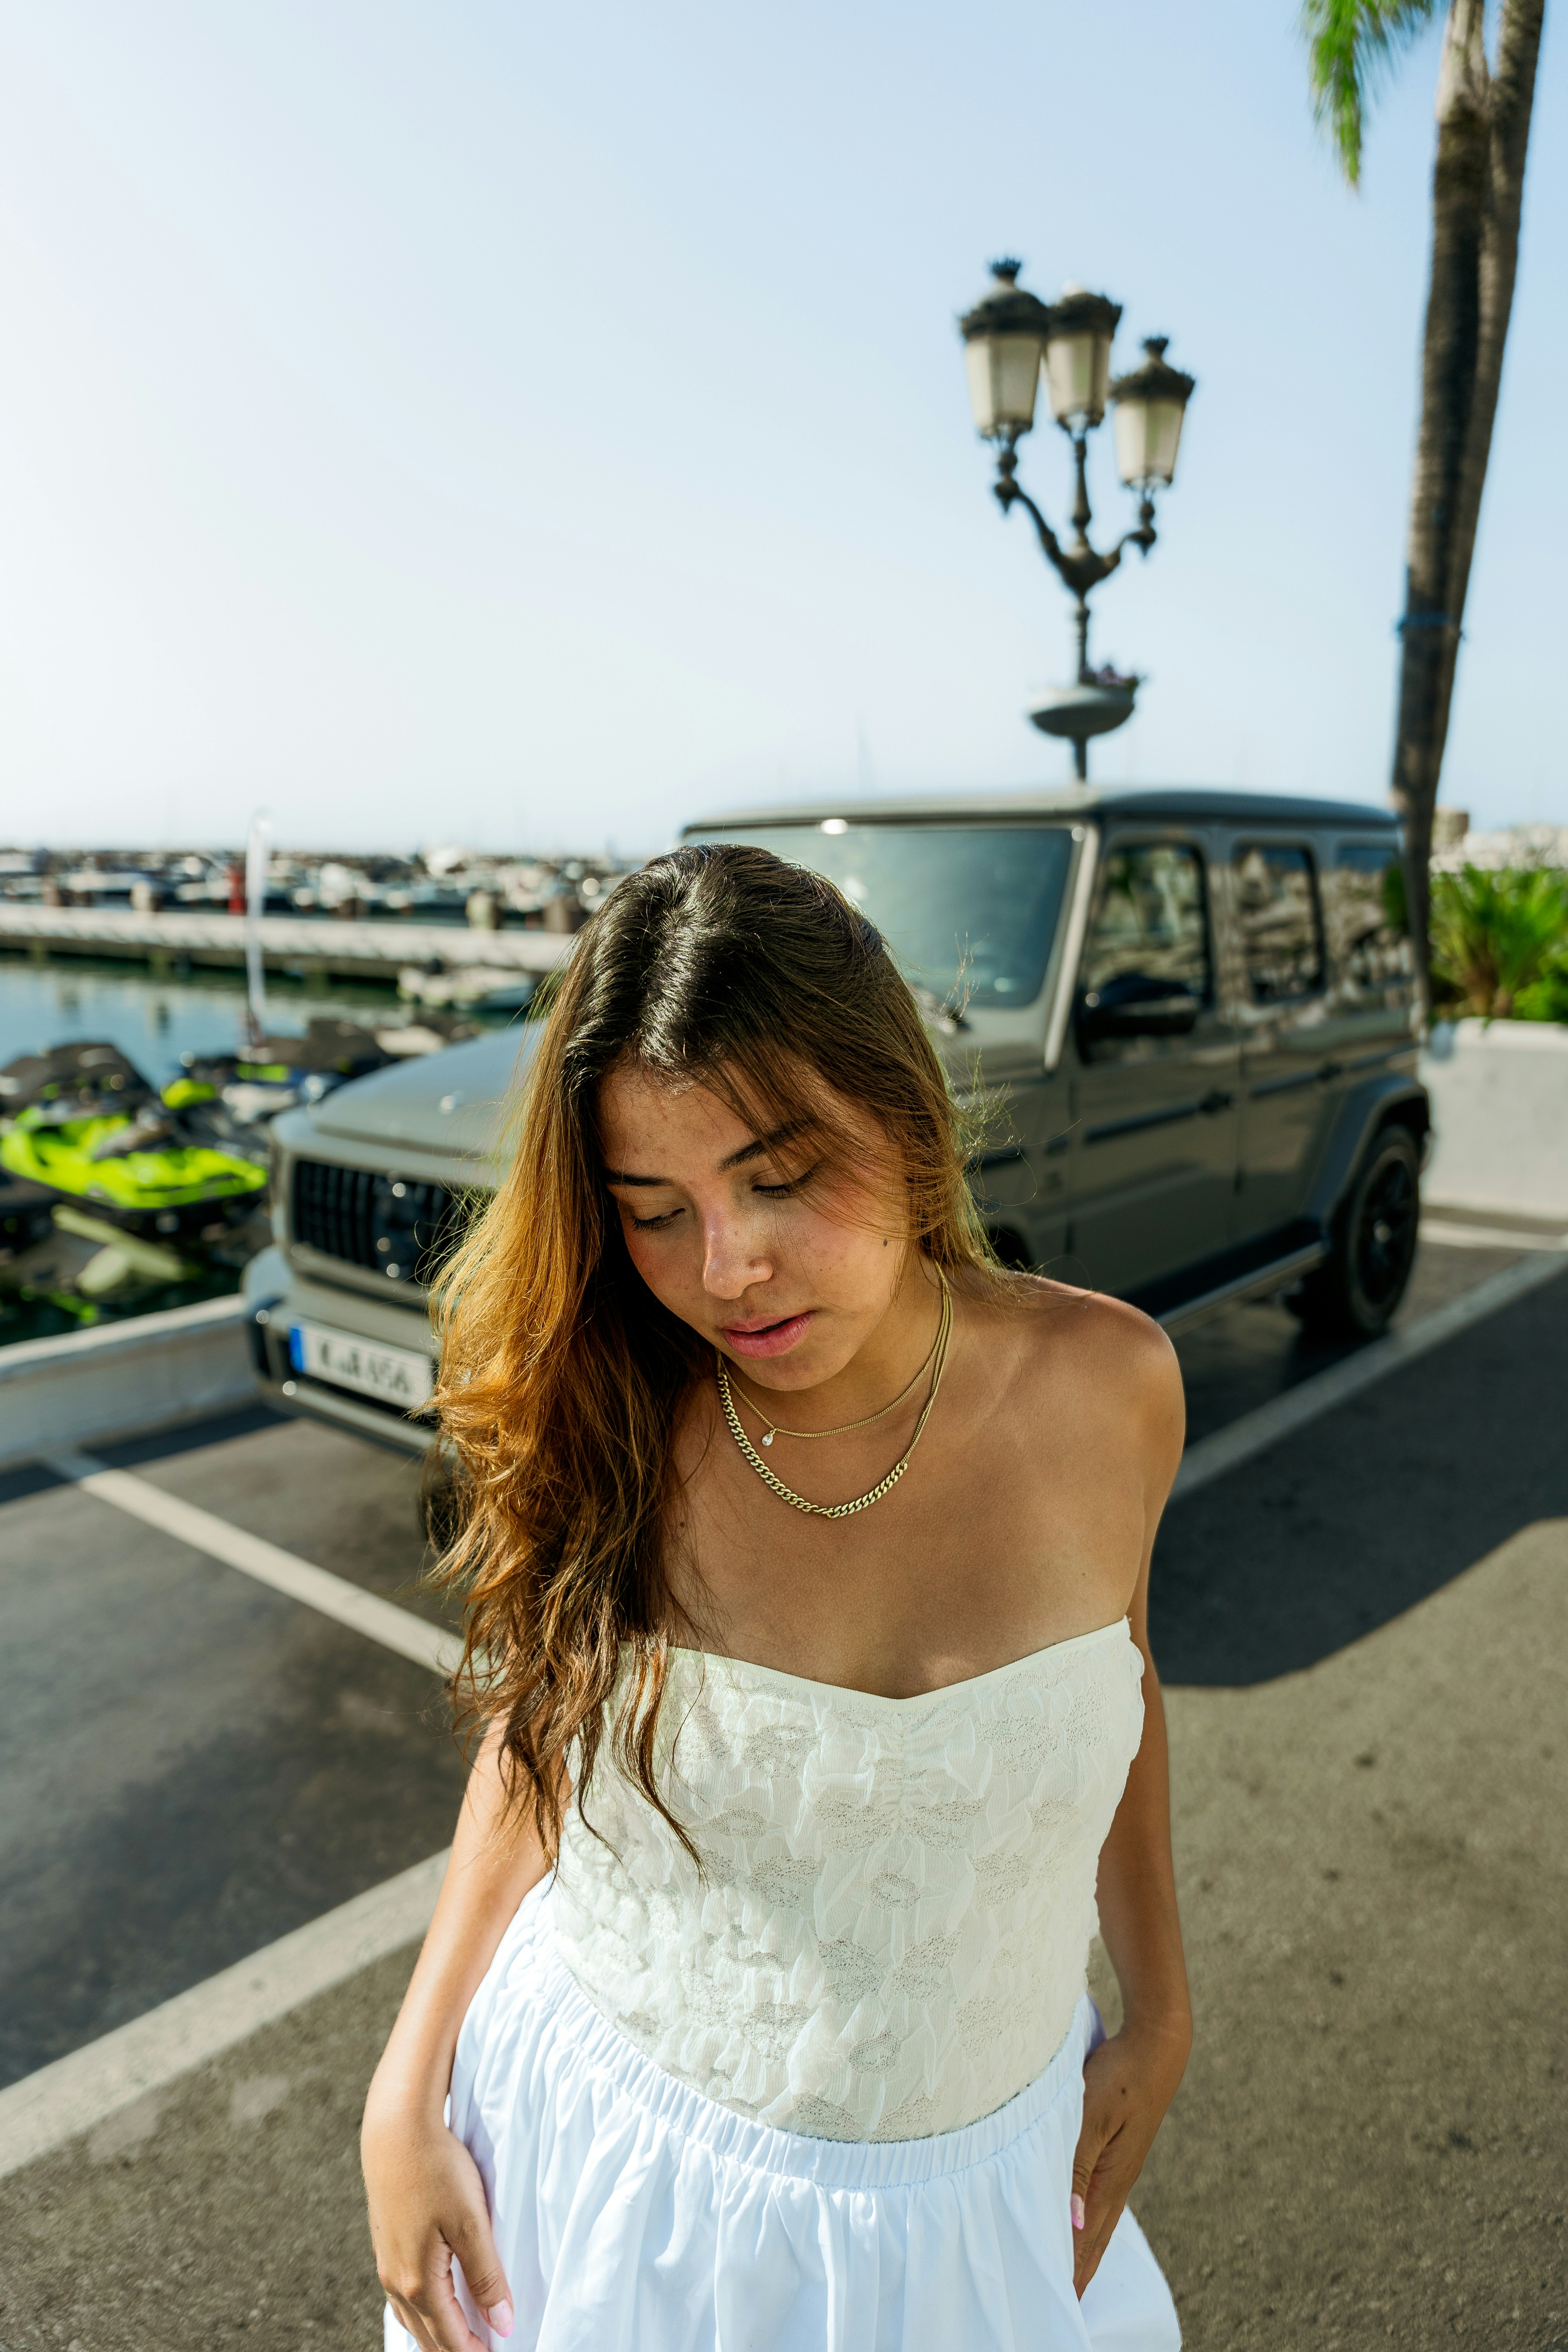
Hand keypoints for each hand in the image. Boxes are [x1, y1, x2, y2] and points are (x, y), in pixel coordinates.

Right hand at [363, 2088, 513, 2351]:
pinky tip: (432, 2304)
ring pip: (412, 2318)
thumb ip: (487, 2277)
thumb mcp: (471, 2224)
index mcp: (420, 2282)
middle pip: (428, 2336)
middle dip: (455, 2351)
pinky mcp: (386, 2245)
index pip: (451, 2339)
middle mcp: (398, 2281)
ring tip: (461, 2340)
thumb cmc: (436, 2170)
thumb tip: (502, 2324)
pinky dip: (421, 2312)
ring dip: (436, 2335)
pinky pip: (402, 2296)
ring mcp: (387, 2263)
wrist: (396, 2131)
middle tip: (483, 2351)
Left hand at [1070, 2018, 1188, 2296]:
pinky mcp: (1116, 2156)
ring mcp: (1118, 2171)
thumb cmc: (1121, 2077)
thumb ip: (1079, 2166)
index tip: (1055, 2304)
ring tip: (1068, 2281)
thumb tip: (1072, 2221)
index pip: (1085, 2241)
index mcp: (1110, 2181)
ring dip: (1080, 2253)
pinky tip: (1079, 2228)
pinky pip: (1097, 2202)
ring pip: (1095, 2224)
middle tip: (1059, 2307)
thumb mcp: (1093, 2116)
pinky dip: (1085, 2225)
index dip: (1070, 2274)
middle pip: (1092, 2242)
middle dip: (1076, 2276)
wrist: (1155, 2049)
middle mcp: (1116, 2183)